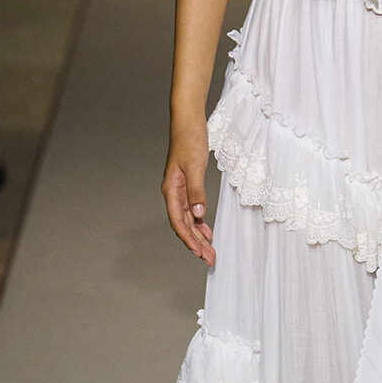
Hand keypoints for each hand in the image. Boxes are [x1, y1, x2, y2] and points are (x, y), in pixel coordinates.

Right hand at [162, 123, 215, 265]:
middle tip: (210, 260)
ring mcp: (180, 190)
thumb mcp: (195, 166)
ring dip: (199, 236)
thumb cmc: (189, 140)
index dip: (188, 239)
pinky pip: (192, 211)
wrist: (188, 122)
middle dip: (196, 244)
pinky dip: (199, 223)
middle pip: (183, 225)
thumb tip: (198, 215)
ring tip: (210, 252)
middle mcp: (173, 193)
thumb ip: (196, 192)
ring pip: (188, 220)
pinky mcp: (187, 186)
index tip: (199, 253)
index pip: (178, 222)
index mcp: (172, 190)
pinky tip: (207, 232)